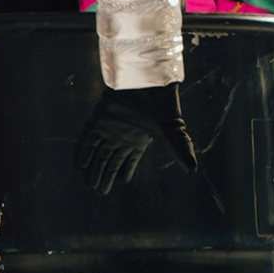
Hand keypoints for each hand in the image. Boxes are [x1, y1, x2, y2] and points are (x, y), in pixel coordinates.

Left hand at [73, 82, 199, 194]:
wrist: (147, 81)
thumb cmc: (161, 104)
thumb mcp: (172, 131)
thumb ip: (179, 150)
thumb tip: (193, 170)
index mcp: (137, 140)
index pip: (128, 161)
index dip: (123, 172)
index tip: (120, 183)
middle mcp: (121, 137)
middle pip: (110, 161)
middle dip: (104, 177)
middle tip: (100, 192)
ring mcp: (108, 129)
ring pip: (97, 155)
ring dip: (92, 170)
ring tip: (89, 186)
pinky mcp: (98, 121)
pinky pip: (87, 140)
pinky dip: (83, 153)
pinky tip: (80, 166)